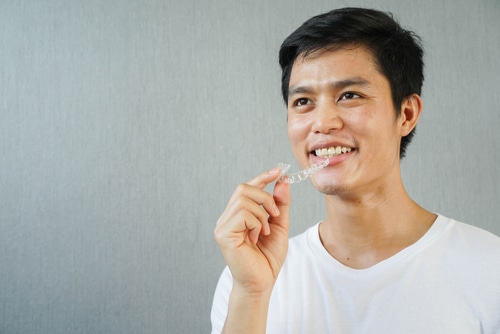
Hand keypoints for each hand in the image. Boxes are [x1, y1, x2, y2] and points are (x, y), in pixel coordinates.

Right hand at [214, 166, 290, 294]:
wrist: (262, 282)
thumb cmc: (267, 258)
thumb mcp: (279, 225)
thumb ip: (280, 204)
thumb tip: (283, 181)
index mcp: (237, 214)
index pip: (246, 187)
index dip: (262, 177)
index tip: (279, 170)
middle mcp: (227, 217)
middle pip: (243, 188)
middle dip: (265, 196)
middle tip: (275, 214)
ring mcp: (222, 225)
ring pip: (244, 200)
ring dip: (262, 214)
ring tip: (265, 231)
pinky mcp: (223, 234)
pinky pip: (243, 214)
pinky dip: (256, 223)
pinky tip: (257, 237)